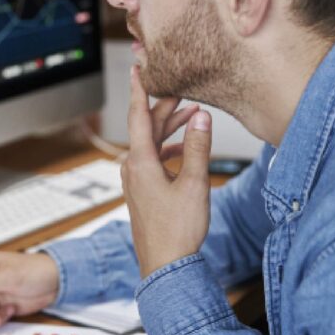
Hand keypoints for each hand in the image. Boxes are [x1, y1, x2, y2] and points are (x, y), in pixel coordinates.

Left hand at [122, 65, 212, 277]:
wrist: (165, 266)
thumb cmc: (176, 231)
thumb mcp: (194, 184)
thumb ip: (198, 147)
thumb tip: (201, 117)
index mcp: (140, 162)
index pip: (138, 116)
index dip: (139, 90)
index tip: (137, 69)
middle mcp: (132, 168)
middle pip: (146, 128)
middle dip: (165, 108)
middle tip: (183, 90)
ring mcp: (135, 180)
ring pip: (151, 144)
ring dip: (170, 129)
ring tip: (192, 116)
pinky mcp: (142, 191)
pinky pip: (153, 160)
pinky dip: (168, 150)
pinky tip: (185, 150)